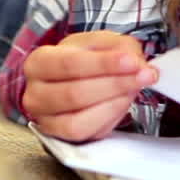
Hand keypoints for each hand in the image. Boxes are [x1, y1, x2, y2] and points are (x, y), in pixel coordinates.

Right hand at [22, 30, 158, 141]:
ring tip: (135, 88)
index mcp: (39, 62)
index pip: (69, 64)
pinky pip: (86, 134)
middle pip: (75, 94)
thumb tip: (137, 64)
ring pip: (77, 121)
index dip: (103, 64)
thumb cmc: (84, 58)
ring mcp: (45, 120)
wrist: (75, 77)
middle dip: (116, 84)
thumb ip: (119, 47)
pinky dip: (109, 118)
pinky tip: (123, 102)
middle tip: (144, 75)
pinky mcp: (61, 137)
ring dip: (114, 104)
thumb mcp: (100, 42)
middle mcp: (35, 94)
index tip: (132, 62)